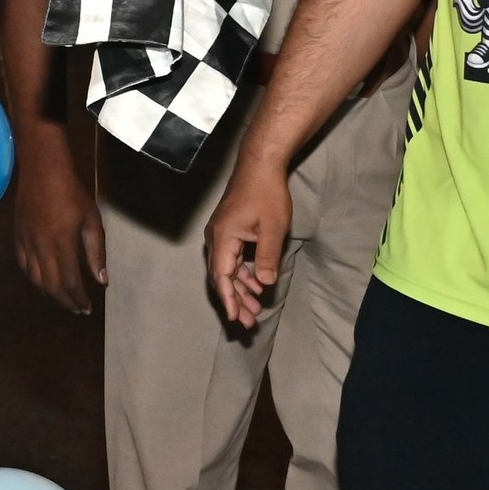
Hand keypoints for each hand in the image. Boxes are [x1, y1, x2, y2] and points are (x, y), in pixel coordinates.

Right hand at [7, 123, 104, 315]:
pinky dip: (33, 277)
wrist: (42, 170)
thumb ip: (96, 252)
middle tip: (77, 308)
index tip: (87, 308)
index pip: (69, 281)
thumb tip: (102, 280)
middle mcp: (41, 246)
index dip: (78, 298)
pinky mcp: (17, 235)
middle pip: (50, 284)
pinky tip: (42, 280)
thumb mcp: (92, 221)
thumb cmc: (73, 193)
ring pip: (34, 277)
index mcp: (62, 243)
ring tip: (62, 298)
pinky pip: (23, 264)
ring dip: (49, 292)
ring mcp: (26, 241)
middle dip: (64, 300)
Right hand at [207, 153, 295, 330]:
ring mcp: (221, 234)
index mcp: (223, 239)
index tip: (236, 319)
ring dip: (240, 289)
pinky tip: (256, 284)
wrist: (259, 166)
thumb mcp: (272, 228)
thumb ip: (267, 257)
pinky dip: (243, 274)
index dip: (229, 299)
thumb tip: (265, 284)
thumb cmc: (266, 195)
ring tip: (255, 309)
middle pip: (221, 276)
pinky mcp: (228, 231)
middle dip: (235, 300)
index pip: (222, 276)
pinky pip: (232, 259)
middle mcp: (216, 239)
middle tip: (250, 323)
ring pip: (227, 269)